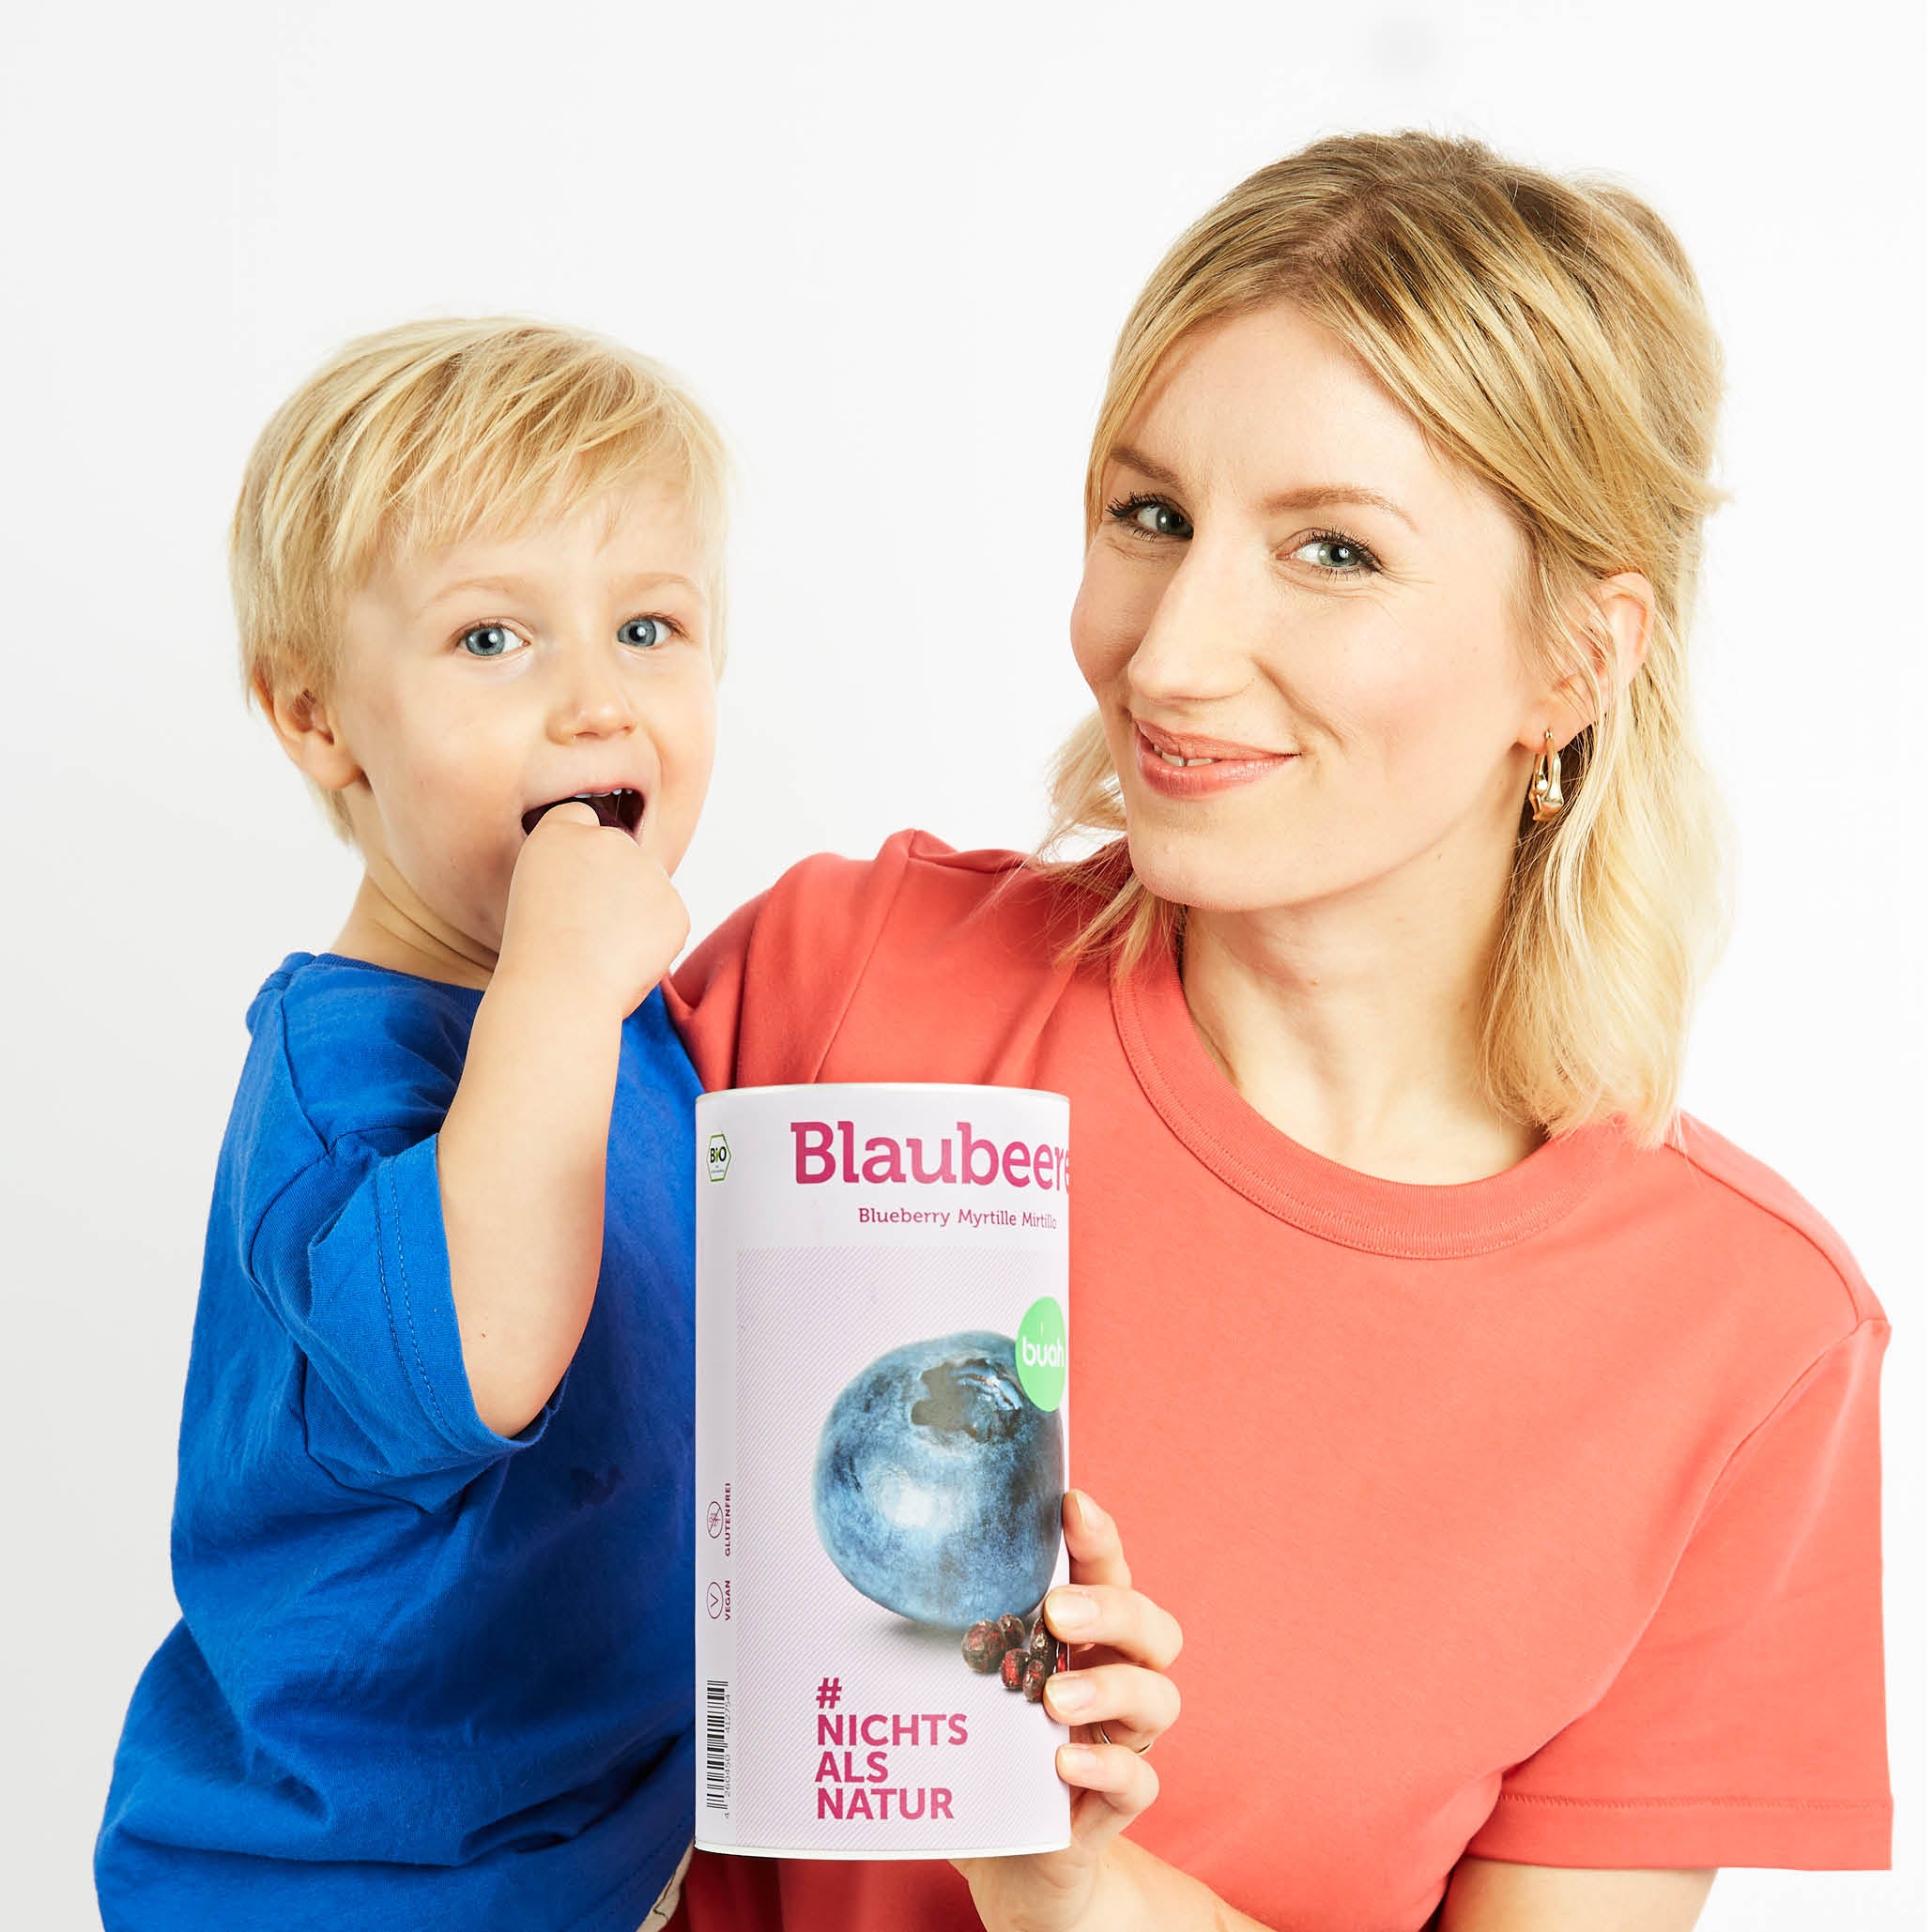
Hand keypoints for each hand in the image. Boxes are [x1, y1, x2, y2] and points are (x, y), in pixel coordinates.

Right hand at [497, 801, 689, 1015]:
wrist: (558, 989)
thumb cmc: (535, 955)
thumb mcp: (534, 893)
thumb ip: (571, 872)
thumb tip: (607, 881)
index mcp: (558, 833)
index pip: (578, 820)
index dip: (579, 854)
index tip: (574, 884)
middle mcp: (607, 839)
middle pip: (621, 853)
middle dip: (614, 884)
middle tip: (587, 928)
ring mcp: (646, 869)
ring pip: (648, 888)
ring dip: (635, 913)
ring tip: (601, 949)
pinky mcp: (675, 904)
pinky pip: (668, 920)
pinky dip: (655, 941)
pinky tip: (624, 960)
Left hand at [951, 1491, 1182, 1931]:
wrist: (1006, 1857)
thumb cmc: (986, 1747)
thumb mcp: (966, 1679)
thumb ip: (949, 1632)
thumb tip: (875, 1572)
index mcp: (1086, 1635)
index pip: (1109, 1570)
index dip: (1099, 1537)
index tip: (1071, 1505)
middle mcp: (1117, 1677)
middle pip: (1153, 1628)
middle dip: (1113, 1610)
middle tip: (1059, 1611)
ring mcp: (1123, 1740)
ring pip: (1160, 1698)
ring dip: (1111, 1688)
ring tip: (1054, 1696)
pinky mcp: (1116, 1804)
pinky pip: (1139, 1781)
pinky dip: (1107, 1766)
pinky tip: (1065, 1760)